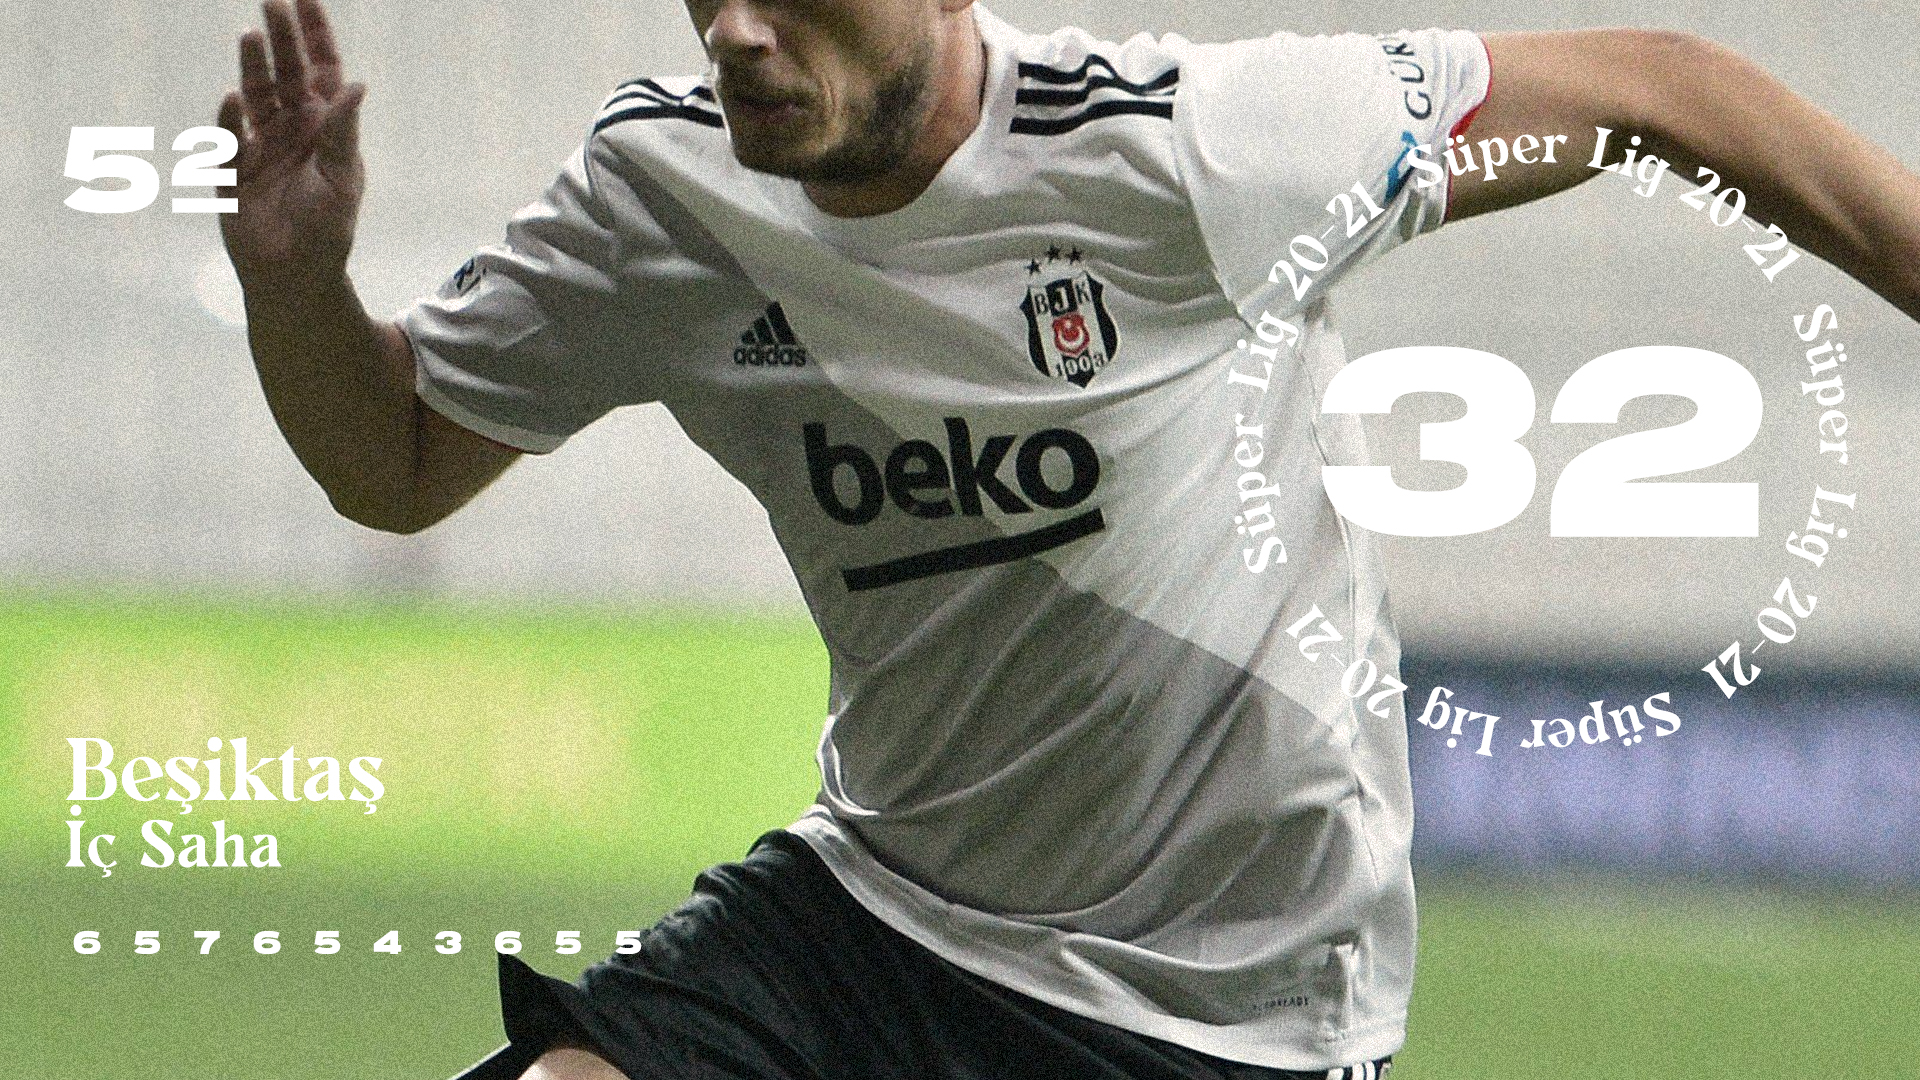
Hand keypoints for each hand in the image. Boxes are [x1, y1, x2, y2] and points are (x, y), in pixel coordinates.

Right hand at [217, 0, 366, 283]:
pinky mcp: (232, 171)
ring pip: (255, 97)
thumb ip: (342, 132)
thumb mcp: (341, 179)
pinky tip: (234, 100)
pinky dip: (229, 120)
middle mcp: (291, 129)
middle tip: (272, 2)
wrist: (295, 276)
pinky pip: (227, 139)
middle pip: (285, 73)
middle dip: (281, 38)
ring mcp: (259, 146)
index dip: (315, 35)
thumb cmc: (326, 230)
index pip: (321, 71)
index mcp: (324, 128)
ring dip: (254, 68)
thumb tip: (356, 85)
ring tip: (253, 37)